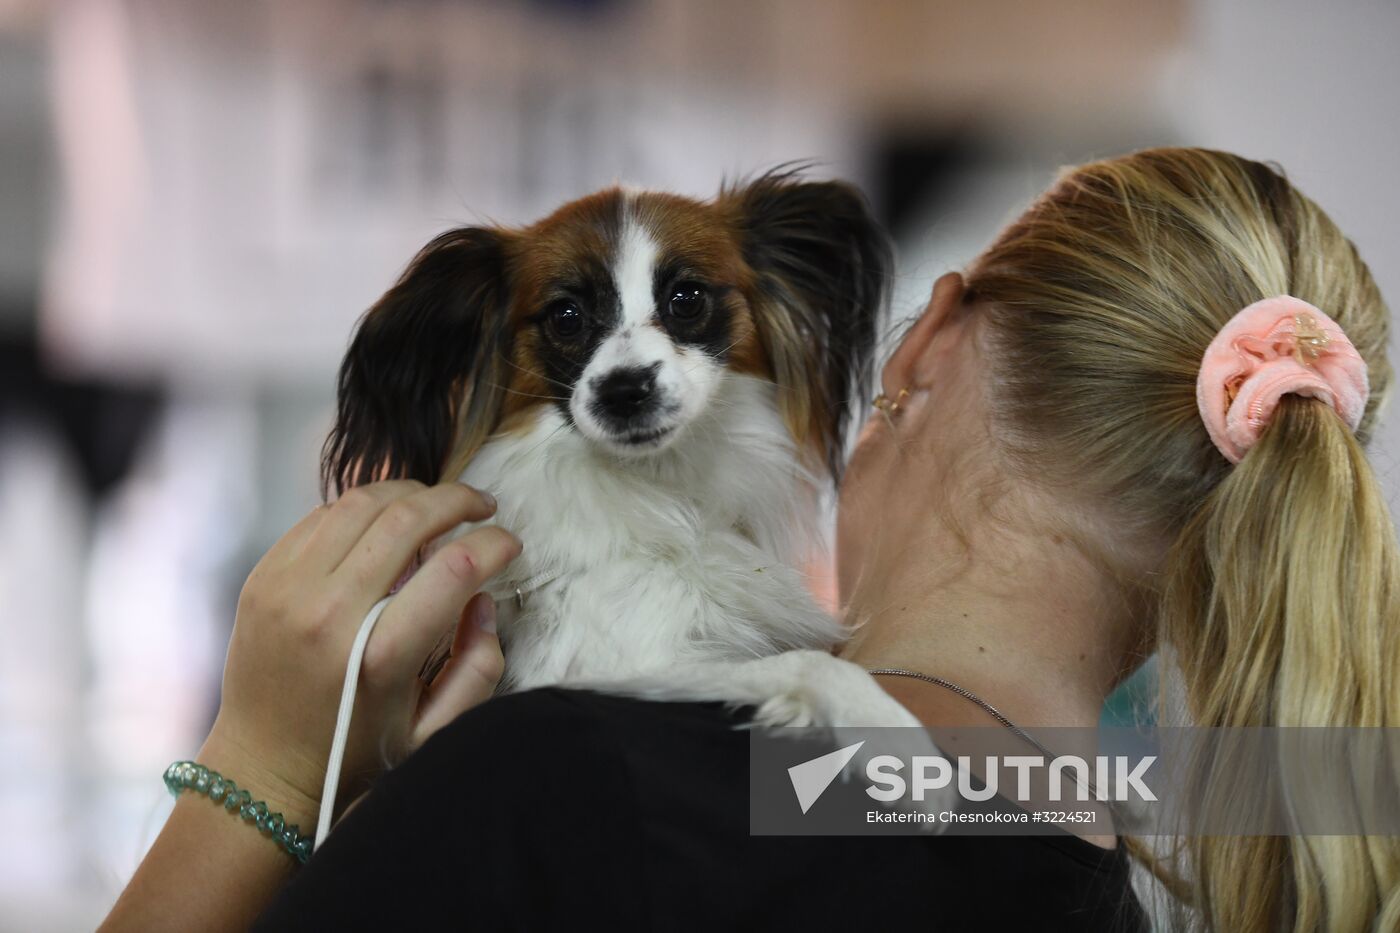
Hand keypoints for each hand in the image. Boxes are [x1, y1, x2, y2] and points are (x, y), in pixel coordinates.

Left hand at [198, 480, 520, 827]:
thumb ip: (478, 668)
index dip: (495, 544)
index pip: (454, 568)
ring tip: (438, 505)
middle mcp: (329, 612)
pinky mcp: (262, 578)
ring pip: (362, 503)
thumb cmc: (355, 753)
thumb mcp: (434, 733)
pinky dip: (363, 507)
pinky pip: (321, 516)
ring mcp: (287, 589)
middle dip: (458, 500)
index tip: (511, 544)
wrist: (261, 769)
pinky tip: (386, 521)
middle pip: (408, 518)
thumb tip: (483, 601)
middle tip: (485, 506)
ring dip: (411, 493)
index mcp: (379, 657)